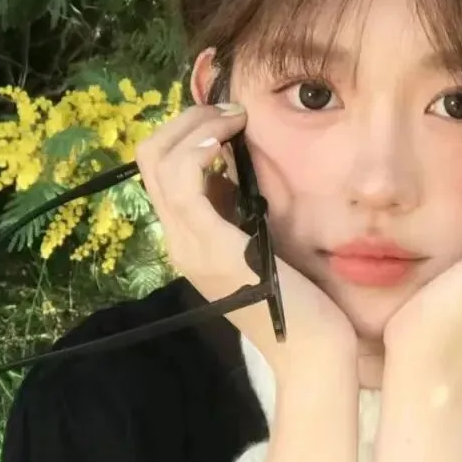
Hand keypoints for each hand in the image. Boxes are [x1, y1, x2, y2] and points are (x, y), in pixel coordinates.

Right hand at [135, 104, 357, 380]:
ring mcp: (189, 244)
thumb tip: (235, 163)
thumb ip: (241, 209)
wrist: (311, 348)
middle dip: (188, 119)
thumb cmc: (299, 298)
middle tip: (232, 113)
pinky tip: (228, 139)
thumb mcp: (262, 239)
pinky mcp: (210, 246)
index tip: (230, 120)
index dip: (187, 131)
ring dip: (196, 125)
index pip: (160, 168)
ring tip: (234, 119)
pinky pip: (183, 181)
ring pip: (159, 161)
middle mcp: (179, 239)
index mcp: (189, 237)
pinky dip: (200, 148)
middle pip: (150, 157)